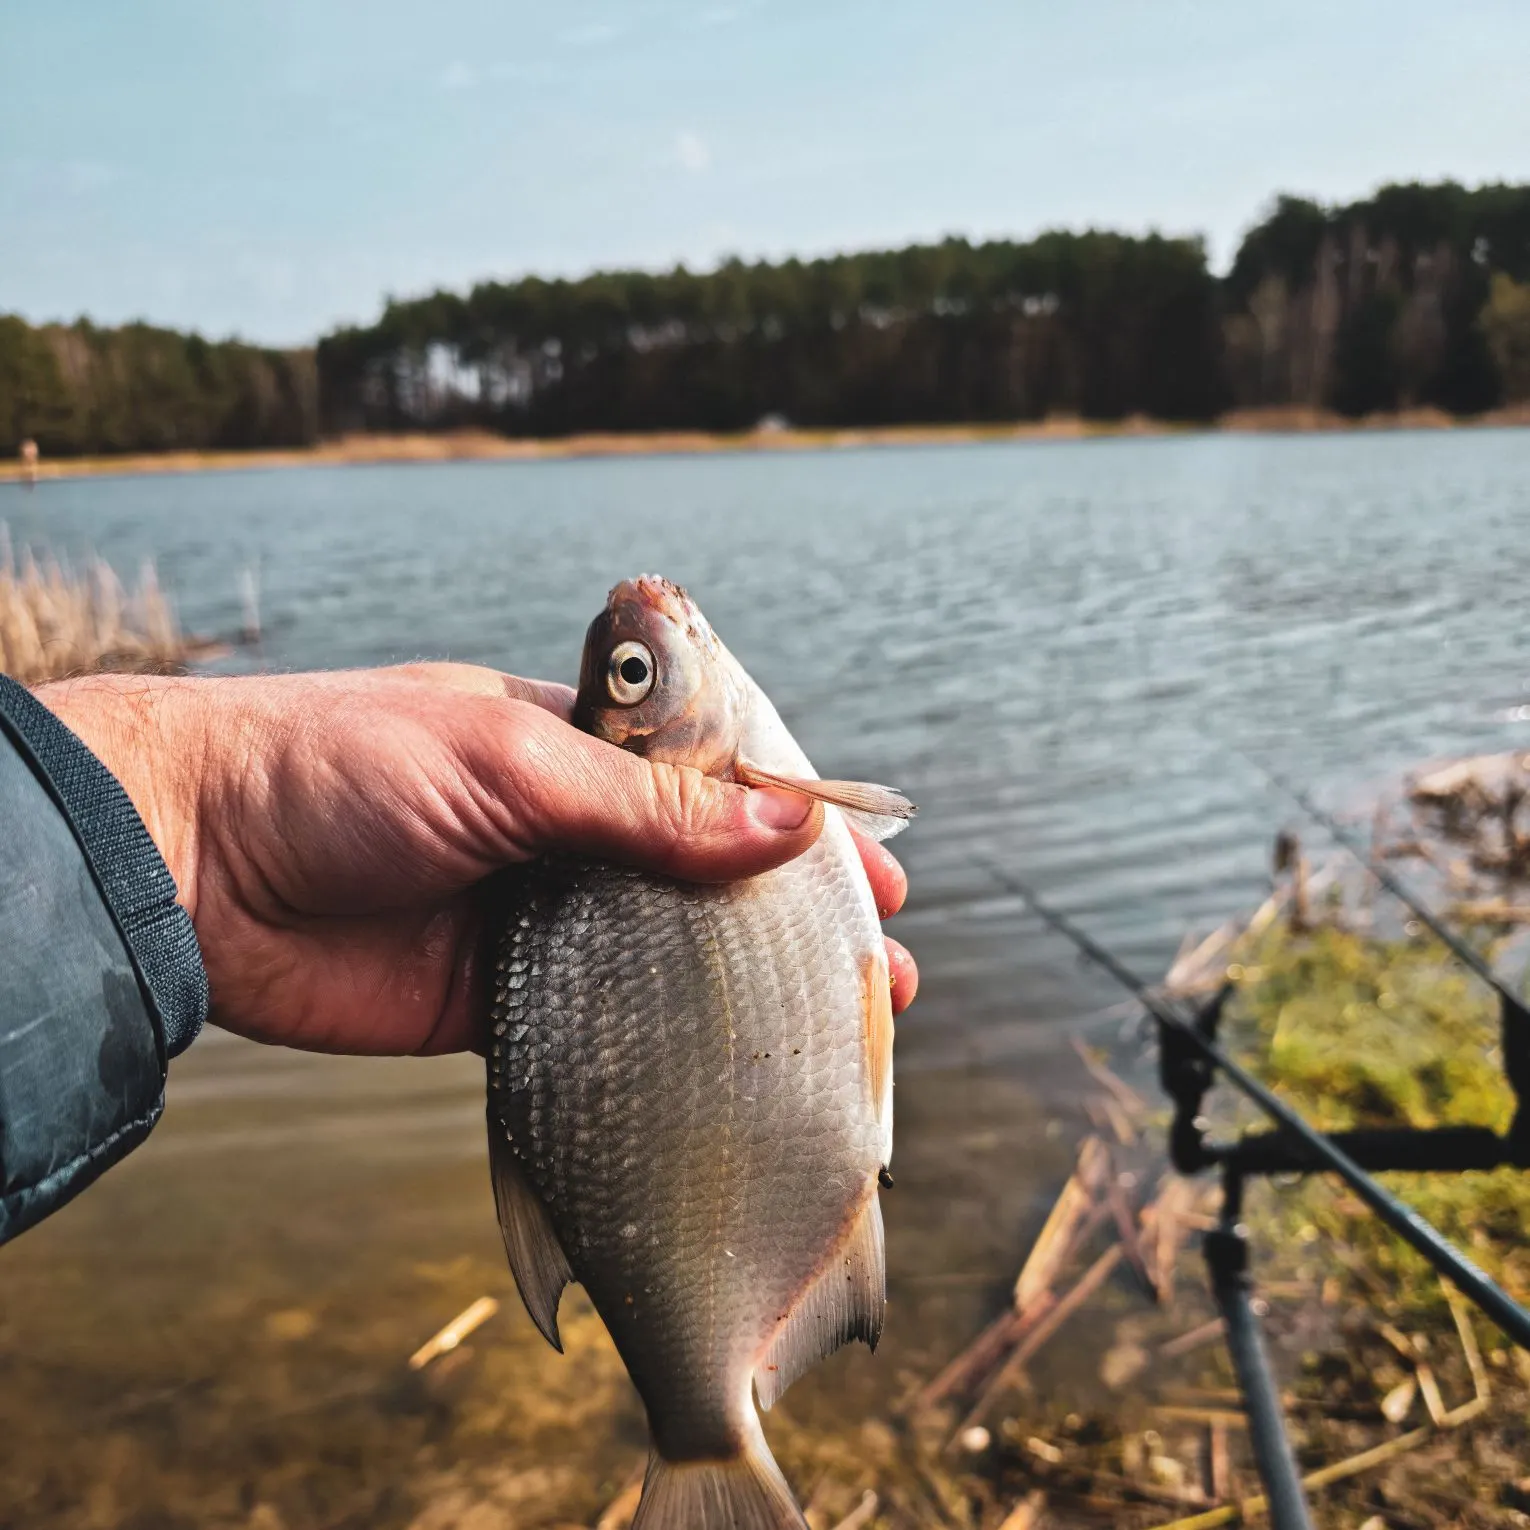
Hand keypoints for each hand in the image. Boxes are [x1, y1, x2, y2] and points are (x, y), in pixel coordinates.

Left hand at [36, 664, 916, 1055]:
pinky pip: (601, 1028)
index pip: (717, 780)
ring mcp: (539, 918)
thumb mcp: (511, 761)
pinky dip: (665, 1051)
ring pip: (666, 957)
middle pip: (707, 877)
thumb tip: (787, 829)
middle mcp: (569, 831)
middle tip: (877, 971)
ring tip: (835, 1035)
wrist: (195, 865)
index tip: (872, 871)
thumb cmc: (344, 768)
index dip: (798, 824)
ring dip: (746, 991)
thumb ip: (648, 807)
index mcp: (577, 747)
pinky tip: (730, 1076)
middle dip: (791, 920)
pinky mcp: (499, 1002)